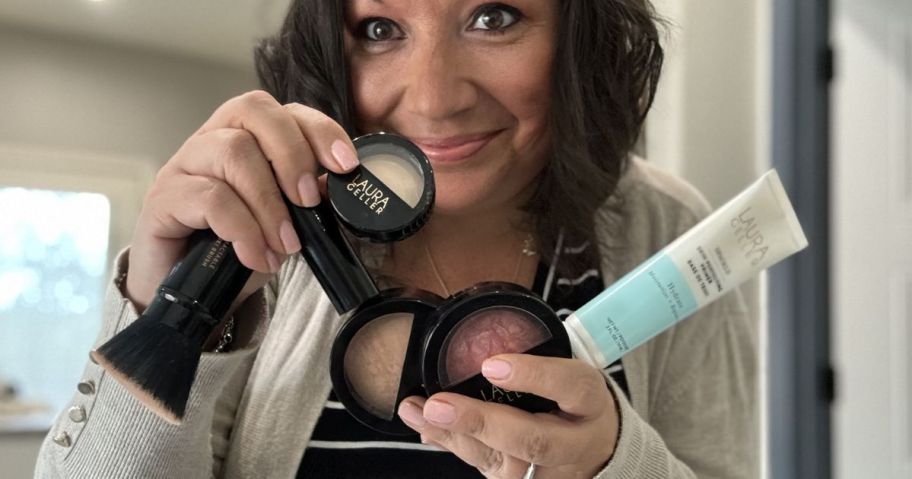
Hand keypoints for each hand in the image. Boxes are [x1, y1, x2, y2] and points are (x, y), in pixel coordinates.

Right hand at [126, 90, 358, 309]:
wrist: (192, 292)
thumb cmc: (238, 247)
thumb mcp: (284, 221)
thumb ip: (307, 198)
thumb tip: (334, 186)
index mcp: (247, 136)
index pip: (284, 110)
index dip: (319, 130)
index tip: (345, 165)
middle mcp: (213, 138)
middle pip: (253, 111)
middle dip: (291, 155)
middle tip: (307, 203)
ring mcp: (184, 164)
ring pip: (233, 152)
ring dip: (269, 204)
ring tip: (284, 245)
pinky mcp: (163, 197)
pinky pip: (210, 198)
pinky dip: (243, 229)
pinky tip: (256, 256)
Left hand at [397, 354, 619, 478]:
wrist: (599, 448)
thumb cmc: (573, 401)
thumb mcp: (567, 374)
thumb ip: (531, 362)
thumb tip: (475, 347)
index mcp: (590, 400)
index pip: (570, 386)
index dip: (533, 376)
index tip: (491, 365)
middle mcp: (575, 442)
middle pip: (532, 440)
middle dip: (481, 423)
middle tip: (439, 405)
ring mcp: (552, 471)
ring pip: (503, 463)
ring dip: (455, 436)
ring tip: (419, 412)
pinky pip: (488, 469)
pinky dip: (453, 445)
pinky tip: (429, 428)